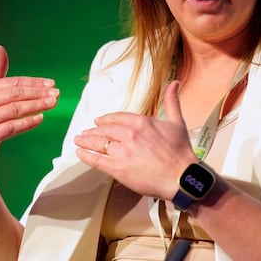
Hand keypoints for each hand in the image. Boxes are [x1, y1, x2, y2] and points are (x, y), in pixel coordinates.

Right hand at [0, 45, 58, 180]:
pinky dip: (27, 123)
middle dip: (38, 93)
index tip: (51, 84)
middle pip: (14, 94)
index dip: (33, 83)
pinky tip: (40, 119)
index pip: (12, 82)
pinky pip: (10, 128)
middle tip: (56, 93)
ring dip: (36, 105)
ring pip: (14, 110)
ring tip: (52, 103)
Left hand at [74, 81, 197, 199]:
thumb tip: (174, 83)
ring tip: (79, 140)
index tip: (99, 121)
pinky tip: (80, 153)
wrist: (182, 176)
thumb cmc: (181, 152)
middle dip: (93, 131)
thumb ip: (172, 101)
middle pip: (104, 130)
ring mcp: (122, 152)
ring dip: (86, 141)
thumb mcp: (177, 122)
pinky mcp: (118, 169)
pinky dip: (86, 156)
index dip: (106, 119)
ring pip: (98, 143)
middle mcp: (129, 135)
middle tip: (86, 133)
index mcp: (141, 122)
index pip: (117, 118)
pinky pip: (97, 160)